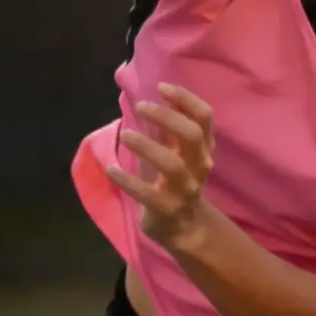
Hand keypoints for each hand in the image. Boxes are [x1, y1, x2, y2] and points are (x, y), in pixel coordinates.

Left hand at [104, 83, 216, 250]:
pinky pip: (147, 194)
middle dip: (166, 117)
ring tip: (125, 135)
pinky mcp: (167, 209)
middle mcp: (199, 166)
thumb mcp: (175, 151)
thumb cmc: (174, 181)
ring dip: (146, 146)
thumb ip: (168, 126)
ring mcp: (185, 189)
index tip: (161, 87)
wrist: (185, 228)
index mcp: (202, 148)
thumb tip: (155, 93)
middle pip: (192, 135)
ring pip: (172, 164)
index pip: (204, 117)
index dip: (185, 99)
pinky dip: (127, 180)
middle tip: (140, 107)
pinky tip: (111, 170)